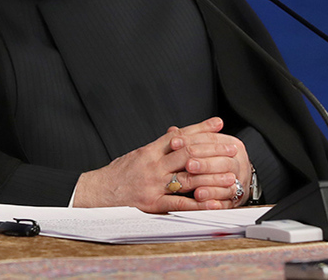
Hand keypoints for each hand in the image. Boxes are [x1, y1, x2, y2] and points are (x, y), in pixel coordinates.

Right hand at [73, 117, 250, 212]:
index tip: (218, 124)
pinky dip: (198, 204)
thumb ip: (158, 147)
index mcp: (150, 151)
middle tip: (232, 148)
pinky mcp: (151, 203)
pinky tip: (213, 204)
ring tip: (230, 176)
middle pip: (188, 153)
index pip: (180, 135)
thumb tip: (175, 134)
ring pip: (187, 178)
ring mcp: (153, 184)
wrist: (96, 193)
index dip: (201, 128)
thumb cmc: (117, 175)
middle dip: (213, 150)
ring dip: (212, 177)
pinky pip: (178, 203)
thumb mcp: (137, 154)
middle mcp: (153, 165)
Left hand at [167, 117, 251, 208]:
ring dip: (208, 182)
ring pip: (227, 180)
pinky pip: (227, 199)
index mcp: (231, 144)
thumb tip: (171, 131)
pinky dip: (213, 199)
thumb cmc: (215, 161)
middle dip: (203, 163)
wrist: (235, 182)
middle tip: (188, 165)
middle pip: (223, 160)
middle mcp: (238, 161)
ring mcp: (239, 180)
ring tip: (193, 186)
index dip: (191, 140)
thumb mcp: (205, 148)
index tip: (173, 143)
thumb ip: (190, 139)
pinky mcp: (236, 198)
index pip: (212, 139)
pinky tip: (201, 198)